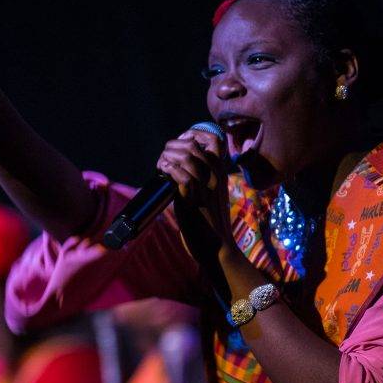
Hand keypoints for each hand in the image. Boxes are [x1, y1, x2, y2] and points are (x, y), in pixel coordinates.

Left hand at [155, 128, 236, 260]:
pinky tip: (162, 173)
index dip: (193, 134)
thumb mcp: (211, 195)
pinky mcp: (192, 200)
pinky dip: (167, 169)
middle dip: (173, 146)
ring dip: (167, 157)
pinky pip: (179, 175)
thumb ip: (202, 180)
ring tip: (161, 166)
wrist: (217, 248)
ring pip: (186, 156)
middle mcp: (215, 176)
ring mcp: (204, 187)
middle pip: (194, 144)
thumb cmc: (211, 223)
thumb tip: (180, 168)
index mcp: (220, 173)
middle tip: (164, 159)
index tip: (180, 144)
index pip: (213, 139)